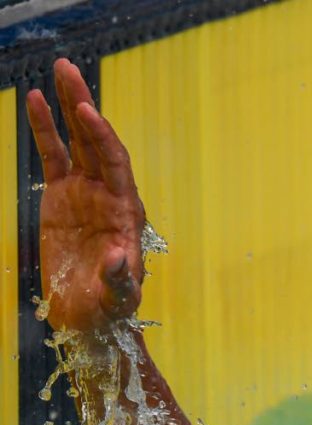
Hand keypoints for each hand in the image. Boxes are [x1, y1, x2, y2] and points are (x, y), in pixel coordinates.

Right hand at [26, 58, 144, 331]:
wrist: (91, 317)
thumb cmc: (111, 309)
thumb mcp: (118, 296)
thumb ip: (120, 278)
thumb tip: (121, 257)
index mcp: (126, 211)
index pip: (115, 164)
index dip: (103, 138)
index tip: (88, 113)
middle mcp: (109, 194)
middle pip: (97, 141)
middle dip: (84, 105)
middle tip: (68, 68)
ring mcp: (85, 192)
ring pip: (77, 141)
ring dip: (68, 106)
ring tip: (59, 68)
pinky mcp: (62, 197)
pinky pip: (54, 155)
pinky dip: (46, 129)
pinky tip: (35, 100)